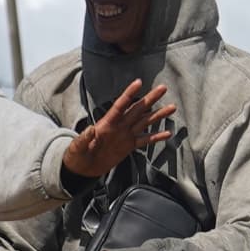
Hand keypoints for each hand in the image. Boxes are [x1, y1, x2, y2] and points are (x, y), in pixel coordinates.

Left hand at [60, 79, 174, 180]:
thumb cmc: (77, 155)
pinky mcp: (129, 146)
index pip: (120, 105)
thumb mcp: (77, 147)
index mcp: (107, 123)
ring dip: (158, 115)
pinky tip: (167, 133)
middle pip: (137, 109)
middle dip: (150, 99)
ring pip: (145, 122)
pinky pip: (144, 140)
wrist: (83, 168)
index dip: (129, 94)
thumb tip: (90, 128)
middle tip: (163, 88)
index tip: (139, 82)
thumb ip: (84, 138)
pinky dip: (156, 137)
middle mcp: (119, 126)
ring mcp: (125, 135)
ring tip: (172, 107)